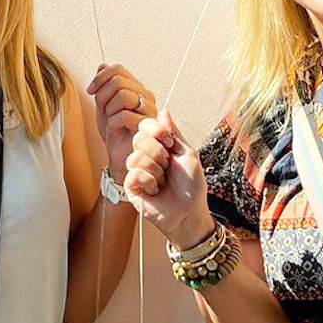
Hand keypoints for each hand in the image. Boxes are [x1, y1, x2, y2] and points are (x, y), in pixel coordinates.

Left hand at [87, 64, 155, 178]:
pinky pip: (123, 115)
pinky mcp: (148, 126)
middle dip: (102, 95)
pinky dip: (112, 122)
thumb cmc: (113, 131)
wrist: (118, 155)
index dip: (100, 78)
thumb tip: (102, 65)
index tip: (90, 91)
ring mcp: (149, 110)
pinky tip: (114, 129)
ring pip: (123, 95)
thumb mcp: (103, 105)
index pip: (117, 69)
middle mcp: (146, 96)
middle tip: (102, 109)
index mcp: (136, 88)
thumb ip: (104, 85)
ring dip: (108, 109)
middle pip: (118, 81)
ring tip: (110, 119)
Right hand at [122, 110, 212, 247]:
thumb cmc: (192, 186)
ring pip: (136, 156)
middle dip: (158, 153)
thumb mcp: (187, 153)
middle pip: (138, 138)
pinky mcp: (131, 186)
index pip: (145, 125)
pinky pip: (134, 173)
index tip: (170, 144)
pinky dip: (150, 182)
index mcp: (158, 145)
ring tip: (163, 181)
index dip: (157, 131)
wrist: (189, 211)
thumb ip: (173, 132)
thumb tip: (164, 111)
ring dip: (156, 170)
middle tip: (168, 166)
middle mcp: (145, 155)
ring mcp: (136, 170)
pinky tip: (155, 190)